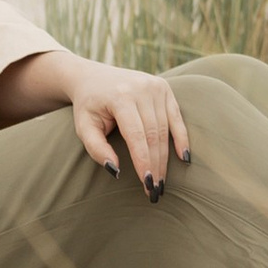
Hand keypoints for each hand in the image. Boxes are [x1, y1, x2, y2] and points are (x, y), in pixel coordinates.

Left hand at [60, 60, 191, 190]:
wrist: (91, 77)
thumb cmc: (88, 106)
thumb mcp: (83, 127)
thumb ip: (96, 149)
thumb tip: (115, 170)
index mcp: (120, 97)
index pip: (136, 136)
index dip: (143, 161)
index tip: (147, 184)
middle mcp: (141, 89)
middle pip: (154, 135)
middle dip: (156, 165)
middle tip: (155, 190)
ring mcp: (155, 86)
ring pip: (165, 130)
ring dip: (166, 158)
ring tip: (162, 181)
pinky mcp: (164, 88)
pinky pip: (177, 117)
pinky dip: (181, 138)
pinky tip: (184, 158)